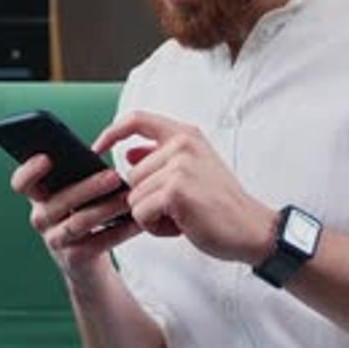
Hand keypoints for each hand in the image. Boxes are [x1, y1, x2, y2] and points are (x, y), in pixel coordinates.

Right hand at [10, 154, 140, 282]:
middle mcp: (41, 218)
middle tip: (114, 176)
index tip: (46, 158)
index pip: (22, 183)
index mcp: (40, 195)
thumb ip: (80, 173)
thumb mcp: (77, 193)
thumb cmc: (85, 213)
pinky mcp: (73, 259)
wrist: (89, 262)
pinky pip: (96, 244)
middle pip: (58, 201)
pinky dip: (119, 232)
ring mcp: (54, 240)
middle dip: (88, 187)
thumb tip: (100, 150)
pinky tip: (136, 221)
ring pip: (79, 222)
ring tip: (128, 198)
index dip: (29, 171)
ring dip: (107, 209)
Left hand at [93, 111, 277, 264]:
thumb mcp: (192, 169)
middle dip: (145, 198)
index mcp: (186, 134)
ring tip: (181, 216)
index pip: (138, 119)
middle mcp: (183, 143)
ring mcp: (179, 166)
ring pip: (134, 195)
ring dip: (151, 215)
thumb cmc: (220, 203)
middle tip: (177, 208)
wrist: (251, 228)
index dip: (112, 132)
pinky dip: (155, 227)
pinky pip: (141, 212)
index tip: (96, 147)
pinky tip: (181, 226)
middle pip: (131, 172)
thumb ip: (159, 158)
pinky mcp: (175, 191)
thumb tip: (126, 153)